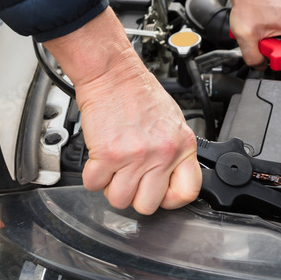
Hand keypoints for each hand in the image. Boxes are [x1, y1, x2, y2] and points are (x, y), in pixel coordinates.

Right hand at [43, 8, 200, 214]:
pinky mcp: (108, 154)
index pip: (188, 192)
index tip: (160, 193)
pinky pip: (94, 184)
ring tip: (113, 166)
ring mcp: (135, 156)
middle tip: (129, 177)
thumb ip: (174, 151)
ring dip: (111, 186)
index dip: (170, 199)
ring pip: (119, 200)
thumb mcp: (172, 121)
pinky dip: (92, 175)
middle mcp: (162, 153)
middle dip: (134, 195)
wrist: (113, 73)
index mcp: (182, 145)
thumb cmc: (139, 92)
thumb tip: (170, 178)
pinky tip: (99, 158)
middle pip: (147, 205)